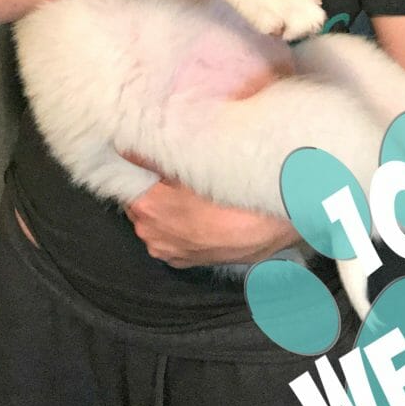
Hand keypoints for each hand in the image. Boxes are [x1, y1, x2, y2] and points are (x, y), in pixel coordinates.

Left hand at [122, 153, 298, 267]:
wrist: (278, 222)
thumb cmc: (237, 193)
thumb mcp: (197, 164)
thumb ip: (156, 156)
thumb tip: (127, 144)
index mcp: (149, 209)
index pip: (126, 180)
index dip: (135, 165)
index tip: (144, 153)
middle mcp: (152, 235)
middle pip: (139, 201)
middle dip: (150, 186)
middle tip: (171, 167)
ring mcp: (170, 251)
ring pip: (155, 220)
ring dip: (165, 205)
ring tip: (187, 187)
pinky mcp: (187, 261)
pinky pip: (172, 236)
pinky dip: (178, 224)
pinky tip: (198, 210)